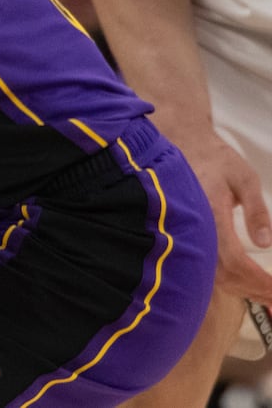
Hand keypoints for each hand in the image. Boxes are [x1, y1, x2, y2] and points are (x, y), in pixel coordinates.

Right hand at [182, 137, 271, 304]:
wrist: (183, 148)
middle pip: (225, 275)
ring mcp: (190, 236)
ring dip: (243, 290)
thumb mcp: (244, 178)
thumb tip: (265, 243)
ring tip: (268, 298)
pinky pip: (208, 268)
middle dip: (255, 291)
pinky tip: (245, 285)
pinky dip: (231, 281)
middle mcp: (196, 231)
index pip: (234, 260)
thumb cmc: (215, 160)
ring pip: (215, 276)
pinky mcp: (190, 237)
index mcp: (211, 216)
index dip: (258, 279)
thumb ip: (255, 210)